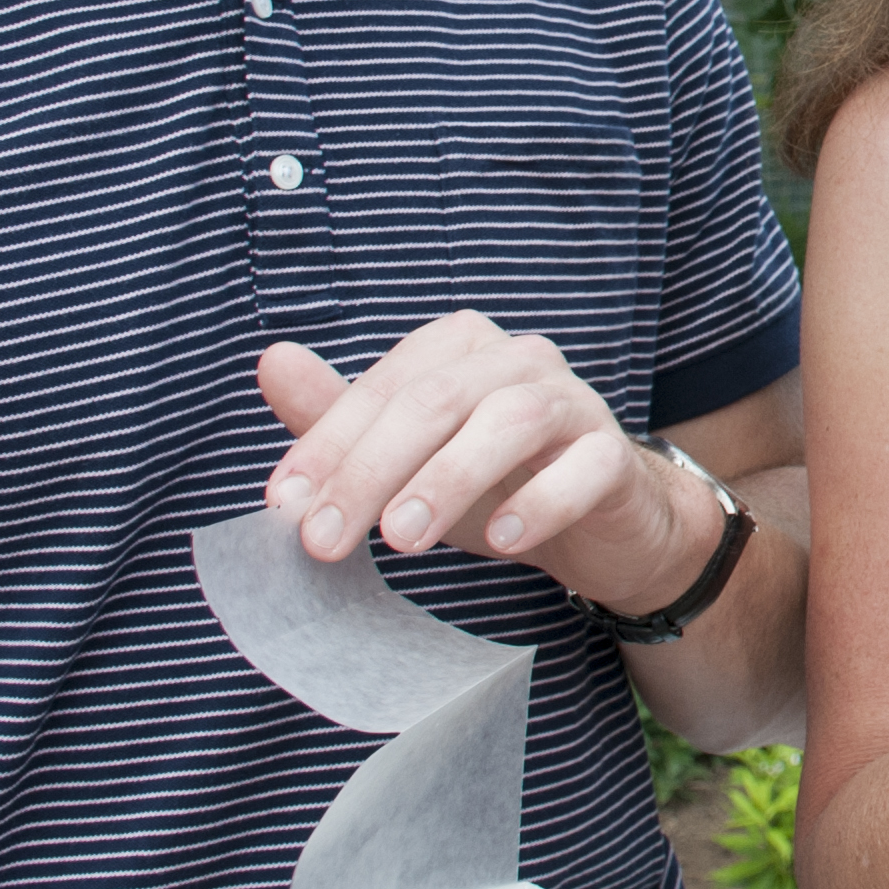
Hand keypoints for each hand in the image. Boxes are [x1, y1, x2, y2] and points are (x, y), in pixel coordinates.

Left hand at [258, 315, 709, 615]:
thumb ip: (340, 418)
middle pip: (436, 400)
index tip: (285, 505)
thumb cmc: (492, 485)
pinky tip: (503, 538)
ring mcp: (575, 402)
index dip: (329, 443)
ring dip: (448, 479)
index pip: (385, 386)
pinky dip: (540, 501)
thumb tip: (272, 361)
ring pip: (510, 420)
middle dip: (371, 470)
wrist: (603, 526)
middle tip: (325, 540)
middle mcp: (518, 359)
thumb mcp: (406, 461)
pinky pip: (584, 467)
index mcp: (460, 347)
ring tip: (401, 541)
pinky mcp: (615, 455)